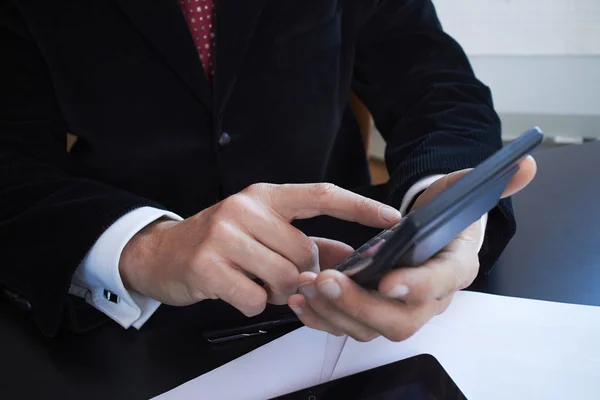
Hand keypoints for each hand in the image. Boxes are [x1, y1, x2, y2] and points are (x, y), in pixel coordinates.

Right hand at [119, 183, 400, 316]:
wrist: (161, 253)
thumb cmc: (219, 242)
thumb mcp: (262, 231)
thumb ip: (307, 242)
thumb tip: (350, 257)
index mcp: (265, 195)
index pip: (322, 195)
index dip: (360, 207)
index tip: (393, 218)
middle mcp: (245, 208)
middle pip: (305, 254)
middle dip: (300, 276)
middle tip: (276, 275)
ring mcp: (224, 235)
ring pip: (284, 279)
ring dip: (275, 291)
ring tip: (253, 280)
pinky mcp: (208, 265)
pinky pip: (256, 299)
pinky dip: (252, 303)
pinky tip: (235, 290)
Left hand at [288, 156, 536, 340]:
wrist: (431, 232)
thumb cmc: (446, 216)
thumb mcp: (464, 193)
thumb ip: (490, 181)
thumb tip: (525, 164)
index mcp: (455, 269)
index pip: (441, 284)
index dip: (418, 285)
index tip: (389, 281)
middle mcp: (429, 299)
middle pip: (400, 321)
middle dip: (362, 306)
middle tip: (329, 283)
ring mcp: (399, 309)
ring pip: (369, 329)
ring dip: (334, 312)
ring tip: (307, 287)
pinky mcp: (373, 311)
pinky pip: (349, 326)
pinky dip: (323, 317)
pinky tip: (302, 299)